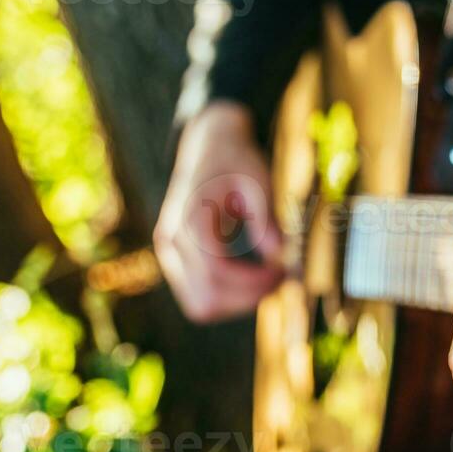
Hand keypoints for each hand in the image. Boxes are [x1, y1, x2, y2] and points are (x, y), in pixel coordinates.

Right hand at [154, 101, 283, 322]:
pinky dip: (227, 296)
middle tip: (280, 279)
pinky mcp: (174, 259)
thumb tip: (278, 254)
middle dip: (248, 298)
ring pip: (199, 306)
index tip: (284, 271)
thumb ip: (265, 218)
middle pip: (206, 300)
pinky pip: (198, 296)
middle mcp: (171, 240)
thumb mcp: (258, 181)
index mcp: (190, 220)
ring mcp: (168, 252)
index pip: (217, 274)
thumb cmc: (237, 161)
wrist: (208, 145)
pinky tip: (253, 279)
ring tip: (268, 280)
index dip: (254, 283)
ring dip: (237, 303)